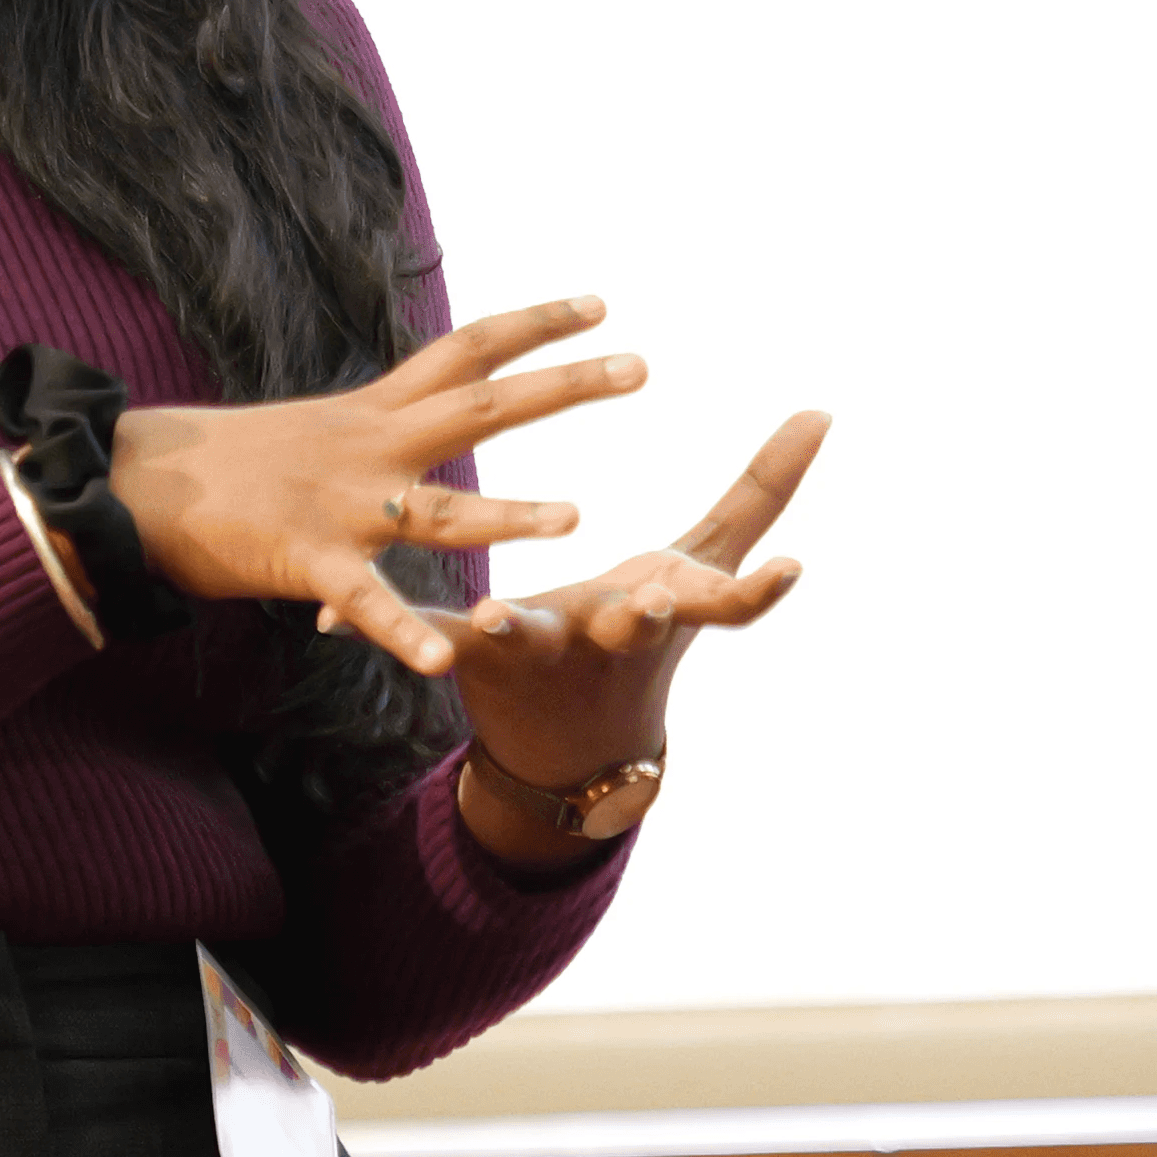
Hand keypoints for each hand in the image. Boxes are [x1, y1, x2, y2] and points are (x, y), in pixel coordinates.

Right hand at [103, 298, 642, 672]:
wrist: (127, 483)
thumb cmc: (215, 466)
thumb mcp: (308, 436)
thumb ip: (367, 439)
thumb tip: (407, 430)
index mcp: (370, 413)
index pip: (464, 351)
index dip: (534, 325)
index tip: (600, 303)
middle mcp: (367, 447)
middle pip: (480, 404)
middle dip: (563, 385)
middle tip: (641, 365)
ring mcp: (340, 504)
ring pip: (439, 507)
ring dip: (509, 513)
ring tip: (579, 518)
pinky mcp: (304, 562)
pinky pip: (364, 603)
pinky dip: (401, 633)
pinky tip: (438, 659)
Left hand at [438, 410, 830, 870]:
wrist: (575, 745)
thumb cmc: (645, 624)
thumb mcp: (702, 568)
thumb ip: (761, 491)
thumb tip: (821, 412)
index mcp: (665, 608)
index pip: (723, 605)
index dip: (759, 592)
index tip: (790, 571)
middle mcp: (608, 635)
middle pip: (629, 629)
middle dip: (641, 617)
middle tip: (646, 603)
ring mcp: (542, 650)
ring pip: (525, 638)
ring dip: (510, 626)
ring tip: (491, 615)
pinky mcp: (475, 657)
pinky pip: (430, 635)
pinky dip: (392, 631)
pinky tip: (336, 626)